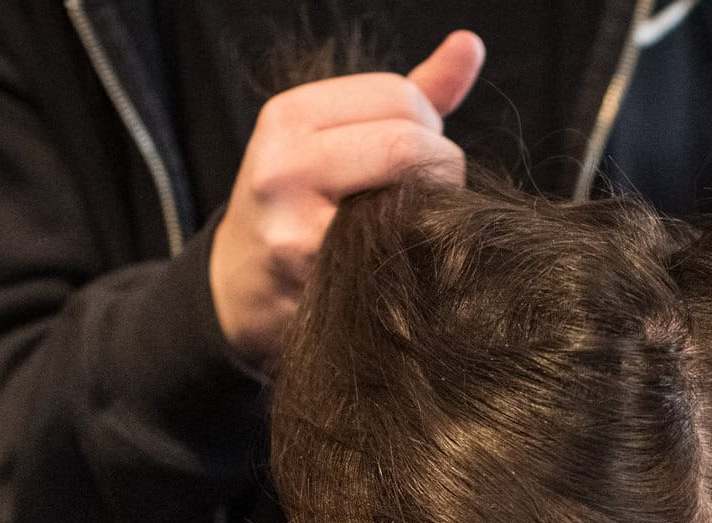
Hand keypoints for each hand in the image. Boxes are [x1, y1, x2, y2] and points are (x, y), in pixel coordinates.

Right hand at [209, 30, 482, 363]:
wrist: (241, 289)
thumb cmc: (303, 204)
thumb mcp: (335, 137)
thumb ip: (408, 94)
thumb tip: (470, 44)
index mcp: (289, 116)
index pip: (400, 96)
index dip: (428, 126)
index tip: (415, 154)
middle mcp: (284, 165)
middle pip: (408, 143)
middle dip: (438, 168)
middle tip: (424, 194)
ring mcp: (295, 226)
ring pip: (409, 197)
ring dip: (432, 213)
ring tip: (408, 222)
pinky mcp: (316, 280)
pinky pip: (399, 253)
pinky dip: (416, 254)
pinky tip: (395, 259)